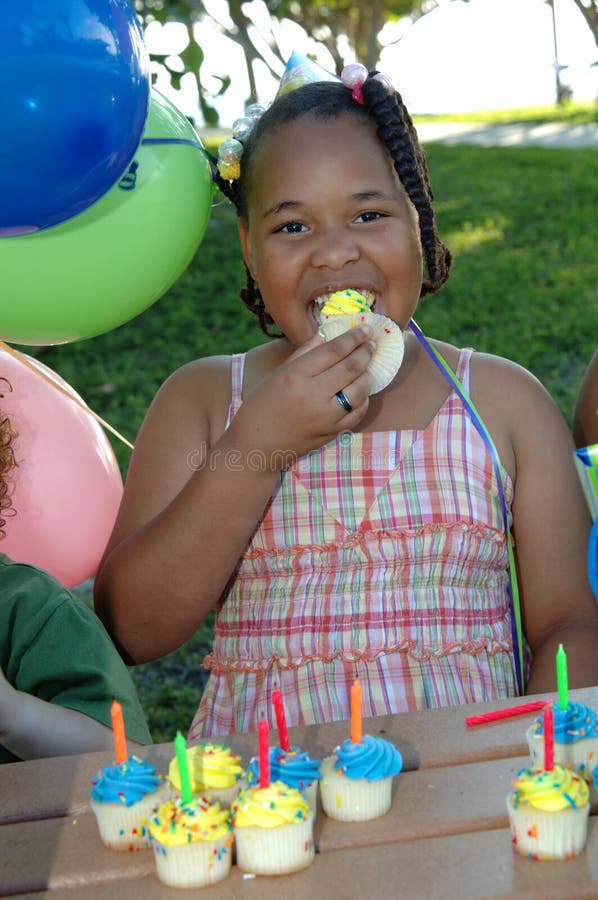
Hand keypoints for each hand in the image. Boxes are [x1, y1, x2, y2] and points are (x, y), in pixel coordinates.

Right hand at [230, 324, 374, 465]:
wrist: (256, 445)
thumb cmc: (261, 405)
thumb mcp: (277, 373)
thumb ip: (304, 352)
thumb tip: (327, 333)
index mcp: (296, 376)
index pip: (333, 351)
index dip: (353, 338)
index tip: (365, 328)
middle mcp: (312, 395)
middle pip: (350, 368)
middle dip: (365, 353)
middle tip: (372, 344)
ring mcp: (325, 417)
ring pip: (359, 391)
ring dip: (368, 376)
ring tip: (368, 367)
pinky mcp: (331, 433)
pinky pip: (358, 413)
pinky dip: (363, 399)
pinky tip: (361, 391)